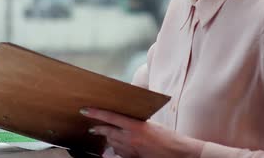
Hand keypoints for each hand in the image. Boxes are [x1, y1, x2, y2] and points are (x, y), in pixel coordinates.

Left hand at [80, 108, 203, 157]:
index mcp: (135, 126)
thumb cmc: (168, 138)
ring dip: (108, 139)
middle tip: (92, 127)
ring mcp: (130, 150)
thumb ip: (136, 122)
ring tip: (106, 135)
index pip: (110, 117)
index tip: (85, 110)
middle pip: (107, 132)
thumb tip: (124, 120)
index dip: (96, 113)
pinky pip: (118, 153)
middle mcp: (131, 139)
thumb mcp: (151, 125)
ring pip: (112, 143)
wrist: (177, 153)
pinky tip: (116, 148)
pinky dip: (116, 149)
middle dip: (98, 129)